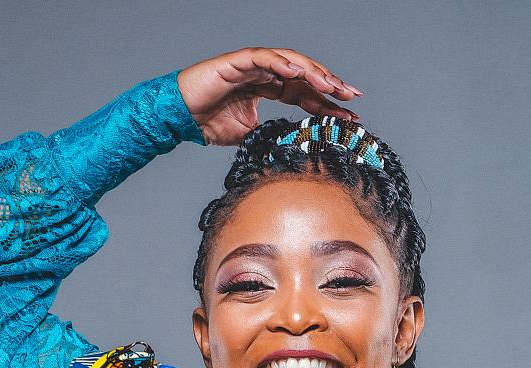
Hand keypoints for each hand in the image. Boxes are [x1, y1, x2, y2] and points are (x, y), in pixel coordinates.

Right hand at [176, 47, 362, 146]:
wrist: (180, 118)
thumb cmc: (209, 123)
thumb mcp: (250, 135)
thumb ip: (272, 135)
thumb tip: (294, 147)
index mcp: (269, 87)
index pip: (305, 92)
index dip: (327, 102)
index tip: (350, 114)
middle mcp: (265, 73)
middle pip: (304, 74)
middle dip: (329, 84)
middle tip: (351, 97)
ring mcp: (252, 64)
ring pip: (290, 62)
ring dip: (312, 72)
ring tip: (330, 85)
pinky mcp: (237, 61)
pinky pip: (264, 57)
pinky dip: (282, 62)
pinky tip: (298, 73)